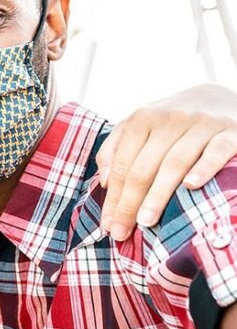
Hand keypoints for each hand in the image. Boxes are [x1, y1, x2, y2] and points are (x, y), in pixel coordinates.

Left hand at [97, 84, 236, 240]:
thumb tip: (104, 180)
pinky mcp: (230, 132)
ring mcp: (200, 124)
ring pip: (175, 162)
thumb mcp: (139, 126)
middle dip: (129, 202)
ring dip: (158, 194)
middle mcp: (169, 120)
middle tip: (122, 231)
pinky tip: (191, 186)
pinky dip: (203, 168)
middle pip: (143, 167)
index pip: (122, 164)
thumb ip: (115, 148)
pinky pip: (216, 151)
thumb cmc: (171, 122)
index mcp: (142, 120)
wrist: (219, 97)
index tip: (109, 224)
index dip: (113, 196)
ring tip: (146, 221)